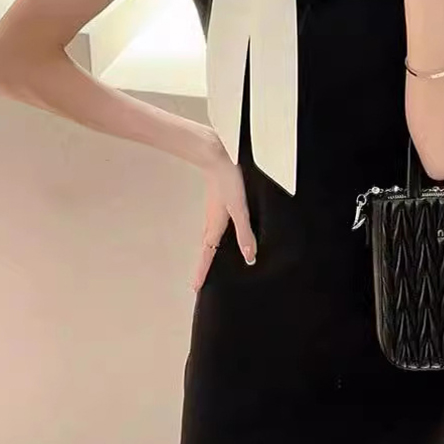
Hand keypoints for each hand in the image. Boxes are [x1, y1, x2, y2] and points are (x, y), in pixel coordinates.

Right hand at [194, 139, 255, 291]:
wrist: (216, 155)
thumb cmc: (228, 181)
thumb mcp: (240, 210)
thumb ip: (245, 234)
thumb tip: (249, 257)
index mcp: (215, 226)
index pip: (207, 255)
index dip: (202, 271)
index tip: (195, 287)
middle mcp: (211, 222)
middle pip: (206, 248)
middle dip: (204, 264)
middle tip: (200, 279)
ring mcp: (213, 212)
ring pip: (209, 237)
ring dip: (209, 250)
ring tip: (210, 261)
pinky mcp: (217, 203)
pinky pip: (213, 226)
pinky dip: (214, 236)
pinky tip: (221, 233)